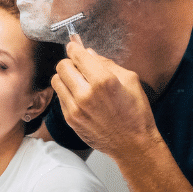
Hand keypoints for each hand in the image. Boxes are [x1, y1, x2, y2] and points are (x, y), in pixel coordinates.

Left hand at [50, 37, 158, 157]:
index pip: (77, 55)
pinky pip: (60, 98)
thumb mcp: (130, 80)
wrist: (133, 144)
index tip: (75, 46)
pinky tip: (80, 96)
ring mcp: (76, 109)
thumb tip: (88, 53)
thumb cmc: (136, 113)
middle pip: (62, 66)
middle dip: (70, 62)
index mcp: (103, 81)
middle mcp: (86, 94)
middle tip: (79, 65)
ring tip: (78, 81)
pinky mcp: (71, 120)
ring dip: (65, 77)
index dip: (74, 47)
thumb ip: (107, 64)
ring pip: (56, 81)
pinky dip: (67, 93)